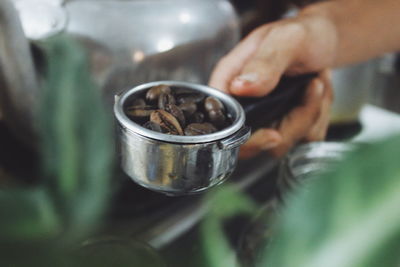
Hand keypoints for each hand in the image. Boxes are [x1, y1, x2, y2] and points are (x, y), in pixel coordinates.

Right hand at [209, 15, 336, 156]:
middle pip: (254, 142)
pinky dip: (318, 118)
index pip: (220, 124)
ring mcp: (263, 118)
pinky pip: (302, 139)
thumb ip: (265, 62)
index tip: (274, 133)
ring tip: (316, 83)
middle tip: (313, 87)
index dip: (243, 137)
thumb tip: (240, 88)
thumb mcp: (286, 39)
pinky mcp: (284, 126)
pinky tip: (318, 94)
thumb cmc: (302, 34)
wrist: (326, 40)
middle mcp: (241, 105)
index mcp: (229, 82)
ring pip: (282, 144)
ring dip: (309, 115)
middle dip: (292, 122)